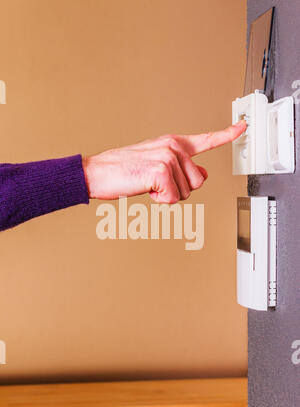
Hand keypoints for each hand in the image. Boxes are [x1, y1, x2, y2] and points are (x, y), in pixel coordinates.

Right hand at [82, 120, 245, 203]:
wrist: (97, 173)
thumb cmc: (122, 170)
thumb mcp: (157, 166)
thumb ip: (182, 168)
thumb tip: (203, 174)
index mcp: (173, 143)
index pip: (206, 139)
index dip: (227, 135)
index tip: (243, 127)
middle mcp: (174, 147)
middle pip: (198, 181)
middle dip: (179, 189)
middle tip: (156, 183)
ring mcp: (168, 157)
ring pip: (187, 192)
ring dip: (167, 195)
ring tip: (148, 184)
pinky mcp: (161, 170)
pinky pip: (173, 198)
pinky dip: (159, 200)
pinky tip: (145, 189)